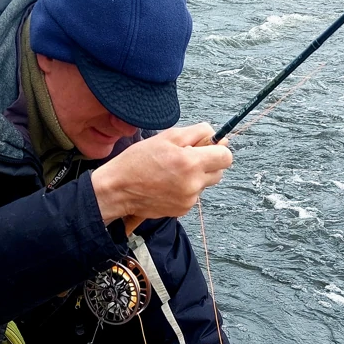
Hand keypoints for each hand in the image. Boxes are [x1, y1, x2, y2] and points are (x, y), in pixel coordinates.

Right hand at [90, 122, 230, 233]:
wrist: (118, 189)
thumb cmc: (137, 161)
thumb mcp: (166, 137)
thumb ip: (196, 133)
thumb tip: (215, 135)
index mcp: (191, 162)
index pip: (226, 157)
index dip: (218, 149)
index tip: (207, 148)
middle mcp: (193, 184)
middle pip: (219, 172)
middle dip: (207, 163)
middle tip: (186, 158)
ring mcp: (188, 199)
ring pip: (205, 184)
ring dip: (196, 177)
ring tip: (172, 172)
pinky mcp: (182, 210)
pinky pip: (193, 196)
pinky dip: (185, 189)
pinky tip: (167, 184)